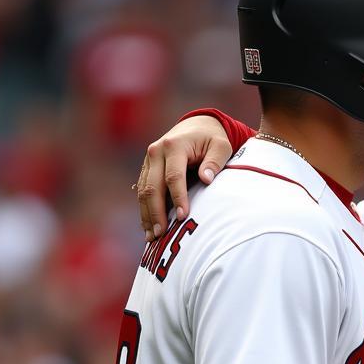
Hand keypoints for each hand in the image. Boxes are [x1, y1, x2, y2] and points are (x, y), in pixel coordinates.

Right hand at [135, 116, 231, 238]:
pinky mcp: (147, 168)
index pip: (173, 176)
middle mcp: (156, 152)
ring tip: (152, 237)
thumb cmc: (212, 139)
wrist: (197, 126)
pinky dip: (145, 209)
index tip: (182, 216)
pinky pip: (142, 191)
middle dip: (156, 212)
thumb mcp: (221, 146)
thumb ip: (215, 161)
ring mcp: (148, 160)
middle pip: (152, 187)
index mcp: (174, 146)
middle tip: (161, 234)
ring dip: (147, 215)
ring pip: (143, 191)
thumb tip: (206, 179)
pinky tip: (148, 227)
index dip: (177, 197)